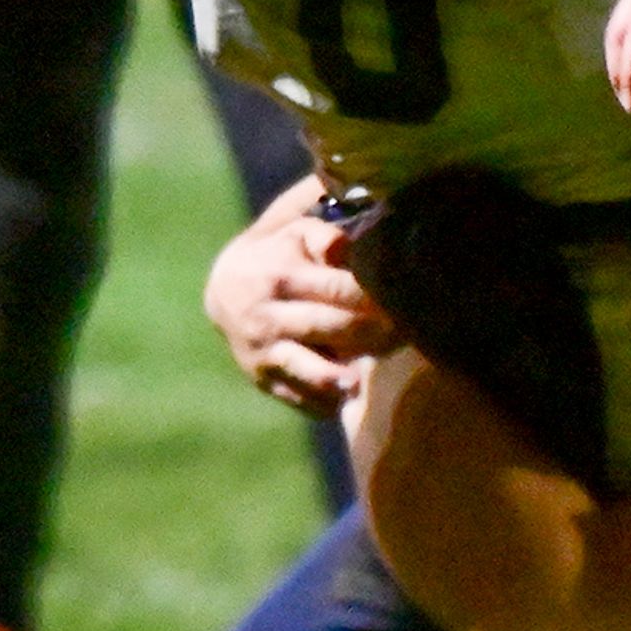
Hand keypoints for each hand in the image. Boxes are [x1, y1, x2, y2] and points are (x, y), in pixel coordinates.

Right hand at [204, 188, 400, 415]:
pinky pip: (297, 396)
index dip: (376, 294)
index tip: (407, 298)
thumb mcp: (294, 231)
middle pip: (330, 326)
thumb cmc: (277, 255)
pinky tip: (347, 398)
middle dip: (374, 332)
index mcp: (281, 273)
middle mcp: (269, 314)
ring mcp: (264, 351)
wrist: (223, 294)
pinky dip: (323, 400)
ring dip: (337, 377)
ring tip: (359, 382)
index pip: (339, 287)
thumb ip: (325, 232)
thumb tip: (352, 229)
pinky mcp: (265, 379)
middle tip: (406, 334)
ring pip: (306, 368)